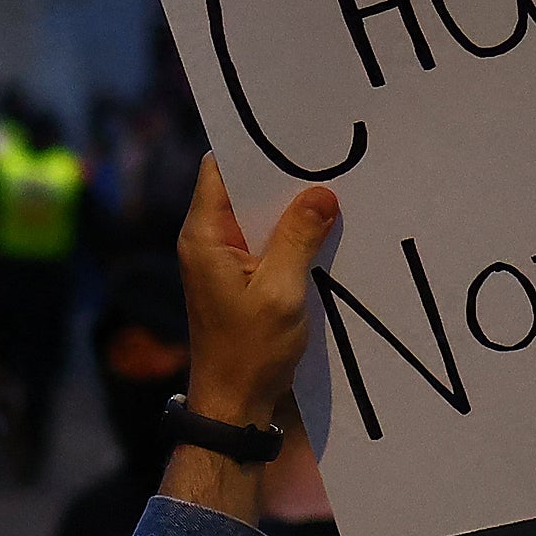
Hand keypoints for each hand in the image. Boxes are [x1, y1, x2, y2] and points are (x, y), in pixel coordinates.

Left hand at [166, 158, 339, 519]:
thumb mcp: (281, 292)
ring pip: (256, 214)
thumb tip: (322, 194)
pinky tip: (323, 225)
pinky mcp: (239, 276)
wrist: (234, 403)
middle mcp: (205, 240)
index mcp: (203, 236)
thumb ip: (299, 238)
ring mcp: (221, 259)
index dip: (251, 148)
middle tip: (324, 155)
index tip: (291, 132)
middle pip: (240, 187)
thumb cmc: (250, 352)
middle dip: (280, 175)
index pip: (218, 168)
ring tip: (331, 184)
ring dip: (289, 206)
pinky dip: (289, 233)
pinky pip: (264, 240)